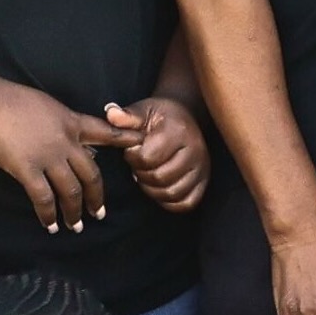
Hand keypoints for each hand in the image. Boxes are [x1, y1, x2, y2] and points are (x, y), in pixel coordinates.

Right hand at [0, 83, 122, 233]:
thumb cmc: (9, 99)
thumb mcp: (47, 105)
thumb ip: (63, 123)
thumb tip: (73, 140)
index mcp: (71, 122)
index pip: (106, 133)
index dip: (125, 140)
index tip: (140, 146)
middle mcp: (66, 141)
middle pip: (91, 174)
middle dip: (96, 197)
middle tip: (99, 214)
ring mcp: (47, 155)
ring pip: (71, 191)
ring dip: (74, 212)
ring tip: (75, 226)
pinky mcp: (26, 168)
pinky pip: (44, 198)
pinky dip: (48, 214)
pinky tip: (49, 225)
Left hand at [110, 94, 214, 212]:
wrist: (186, 118)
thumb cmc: (161, 116)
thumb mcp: (143, 111)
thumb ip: (126, 116)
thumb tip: (111, 113)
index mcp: (178, 131)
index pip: (147, 157)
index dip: (133, 157)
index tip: (132, 149)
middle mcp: (195, 151)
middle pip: (159, 178)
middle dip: (141, 174)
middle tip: (139, 164)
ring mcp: (202, 168)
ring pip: (171, 193)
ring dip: (152, 190)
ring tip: (148, 174)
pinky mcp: (204, 182)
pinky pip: (185, 203)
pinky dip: (168, 202)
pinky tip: (159, 187)